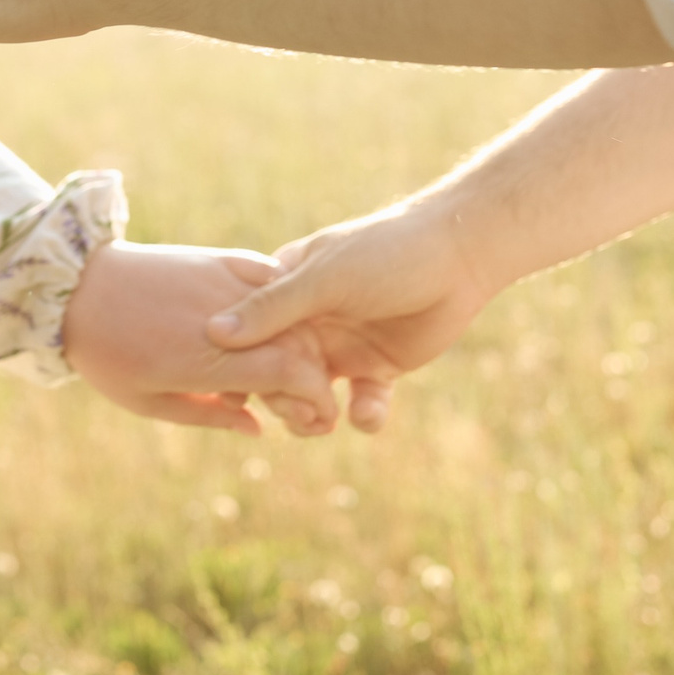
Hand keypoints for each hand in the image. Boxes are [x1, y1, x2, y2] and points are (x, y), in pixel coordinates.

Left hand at [62, 241, 342, 435]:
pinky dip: (285, 305)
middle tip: (306, 399)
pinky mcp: (220, 259)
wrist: (75, 286)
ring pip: (291, 313)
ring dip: (303, 343)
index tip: (319, 417)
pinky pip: (271, 278)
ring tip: (289, 368)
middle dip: (317, 376)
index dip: (316, 398)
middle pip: (301, 345)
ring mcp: (225, 284)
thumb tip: (259, 429)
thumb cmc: (107, 354)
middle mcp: (223, 321)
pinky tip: (277, 326)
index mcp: (205, 361)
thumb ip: (209, 416)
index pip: (292, 375)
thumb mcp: (150, 401)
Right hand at [204, 199, 497, 432]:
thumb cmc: (386, 254)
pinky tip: (367, 413)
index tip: (234, 387)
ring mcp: (342, 347)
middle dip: (279, 396)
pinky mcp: (379, 369)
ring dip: (313, 414)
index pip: (245, 332)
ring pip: (311, 395)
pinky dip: (363, 415)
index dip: (239, 361)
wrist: (459, 258)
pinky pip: (361, 404)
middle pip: (274, 372)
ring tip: (323, 421)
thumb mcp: (324, 279)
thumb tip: (214, 333)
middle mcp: (308, 322)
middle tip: (291, 408)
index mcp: (285, 290)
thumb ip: (273, 308)